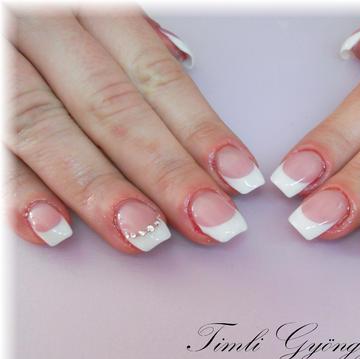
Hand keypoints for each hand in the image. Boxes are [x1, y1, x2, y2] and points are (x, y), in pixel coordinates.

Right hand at [4, 5, 264, 252]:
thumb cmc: (34, 8)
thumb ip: (127, 29)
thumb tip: (182, 55)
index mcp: (83, 5)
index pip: (155, 77)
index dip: (200, 130)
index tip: (238, 178)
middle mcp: (37, 29)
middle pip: (114, 109)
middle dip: (166, 172)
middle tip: (211, 222)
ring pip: (49, 130)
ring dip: (100, 189)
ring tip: (144, 233)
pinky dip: (15, 190)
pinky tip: (51, 227)